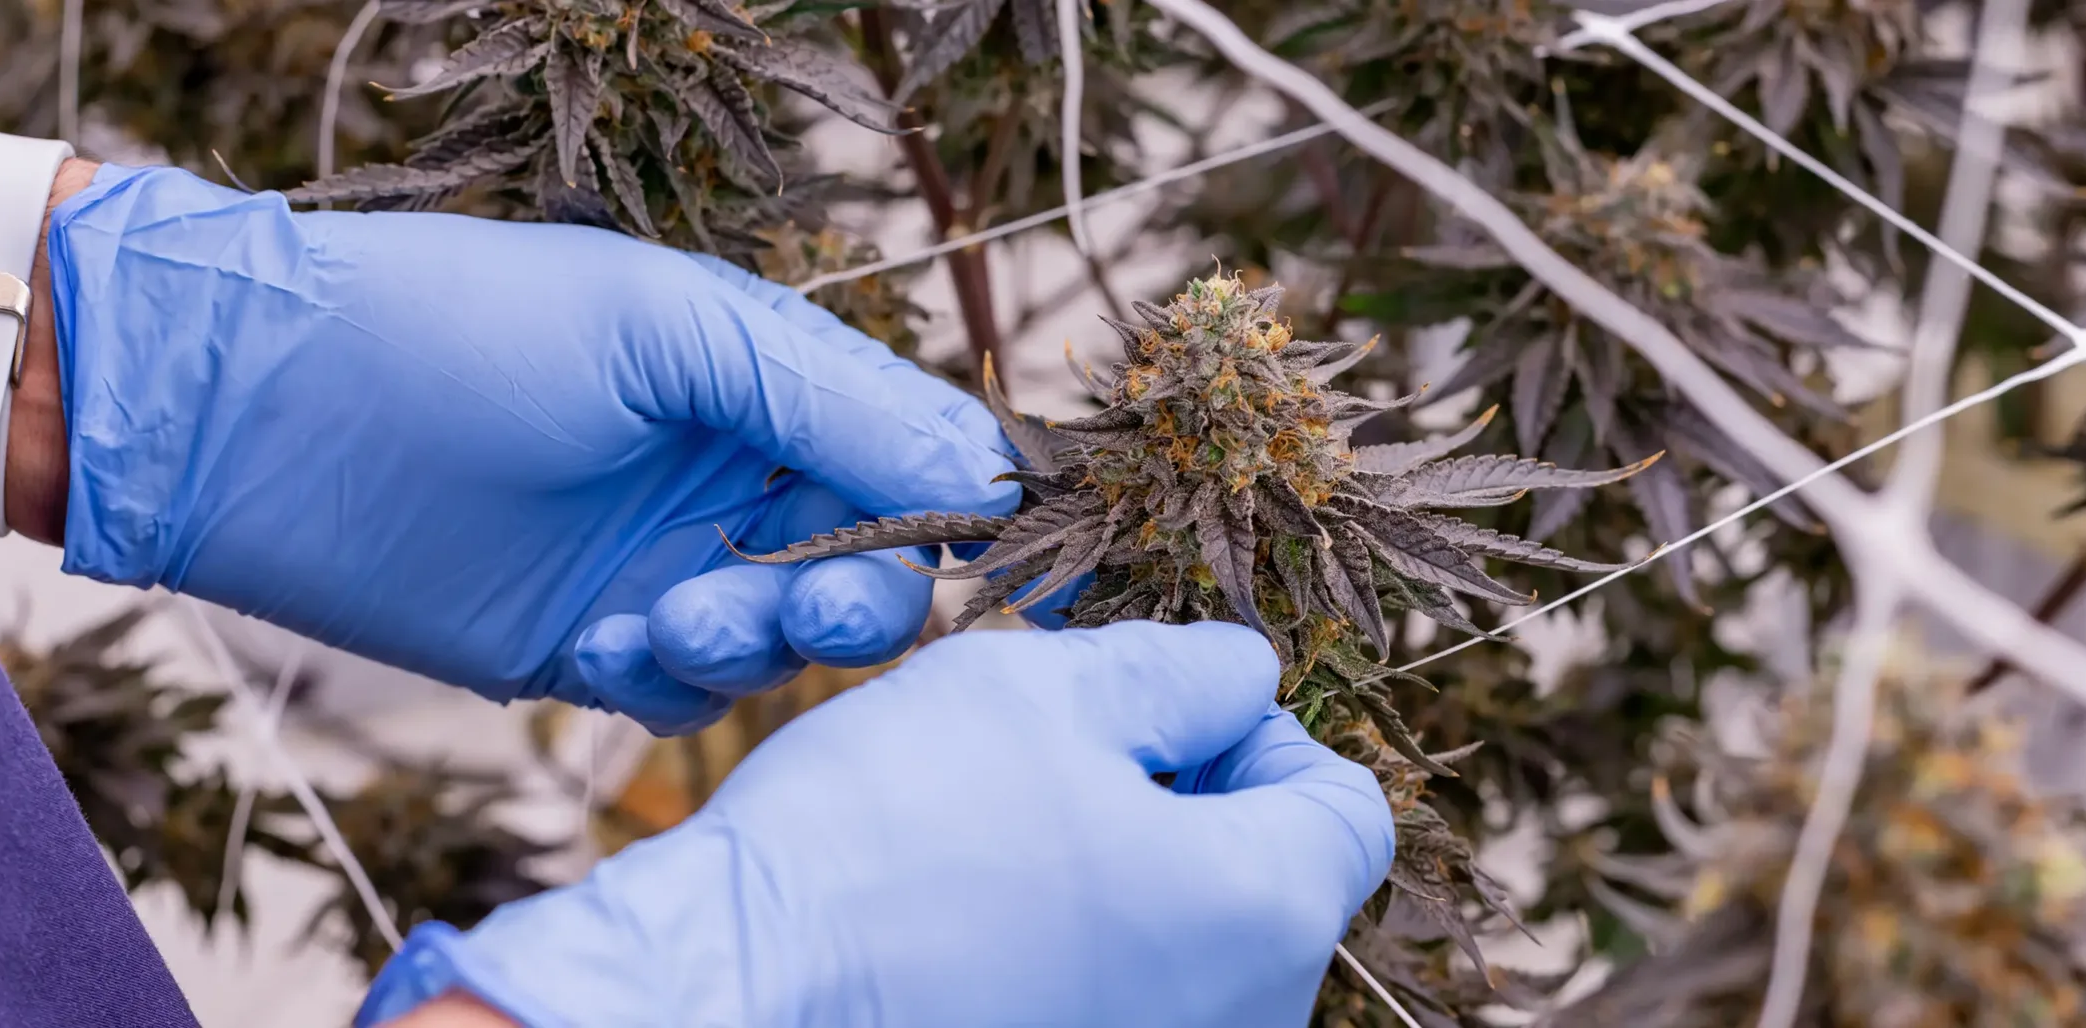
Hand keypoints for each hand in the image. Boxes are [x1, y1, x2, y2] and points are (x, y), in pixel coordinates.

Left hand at [44, 165, 1020, 731]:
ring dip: (750, 643)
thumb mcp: (671, 333)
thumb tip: (988, 475)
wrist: (260, 413)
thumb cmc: (464, 331)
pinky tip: (598, 640)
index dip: (973, 512)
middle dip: (857, 597)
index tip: (1025, 569)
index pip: (918, 456)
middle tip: (806, 604)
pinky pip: (684, 698)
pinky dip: (665, 682)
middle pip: (872, 567)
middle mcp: (736, 478)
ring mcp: (669, 565)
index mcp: (771, 383)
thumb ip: (832, 402)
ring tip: (664, 614)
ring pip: (783, 646)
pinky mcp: (595, 645)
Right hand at [353, 621, 1395, 1027]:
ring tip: (994, 844)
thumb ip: (1185, 672)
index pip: (1346, 808)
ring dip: (1122, 884)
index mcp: (1268, 910)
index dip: (1258, 735)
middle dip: (1186, 808)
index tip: (1154, 713)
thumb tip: (1244, 678)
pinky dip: (1067, 961)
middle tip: (1056, 766)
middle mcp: (1242, 1022)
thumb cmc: (889, 832)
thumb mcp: (1046, 689)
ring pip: (1186, 955)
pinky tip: (969, 928)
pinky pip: (1113, 1008)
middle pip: (1270, 889)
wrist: (738, 988)